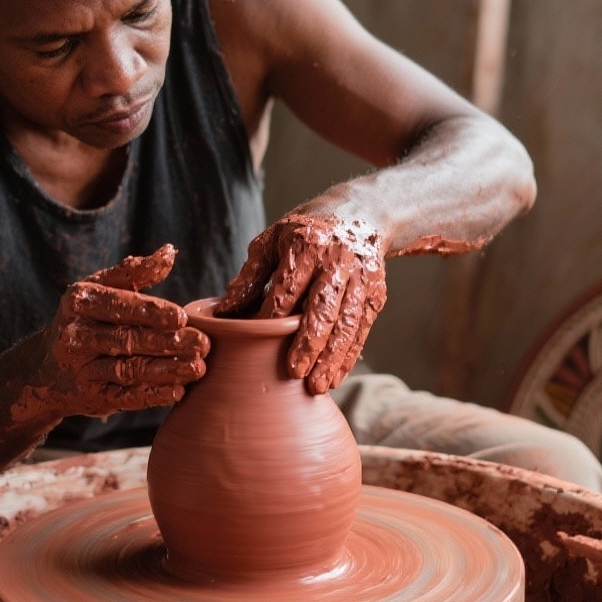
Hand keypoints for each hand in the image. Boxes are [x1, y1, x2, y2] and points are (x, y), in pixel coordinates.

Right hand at [8, 245, 209, 428]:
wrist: (48, 367)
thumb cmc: (87, 318)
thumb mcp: (101, 288)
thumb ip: (135, 272)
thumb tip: (168, 252)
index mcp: (80, 301)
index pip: (119, 306)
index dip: (152, 312)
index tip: (182, 317)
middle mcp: (75, 336)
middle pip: (127, 339)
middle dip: (168, 342)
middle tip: (201, 343)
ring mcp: (82, 369)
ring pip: (129, 370)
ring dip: (166, 370)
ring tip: (197, 367)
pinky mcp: (92, 397)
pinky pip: (124, 397)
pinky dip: (152, 395)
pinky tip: (177, 391)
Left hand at [217, 214, 385, 394]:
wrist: (360, 214)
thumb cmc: (305, 232)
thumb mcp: (272, 241)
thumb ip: (251, 275)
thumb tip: (225, 311)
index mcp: (306, 245)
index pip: (287, 287)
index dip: (270, 316)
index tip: (253, 341)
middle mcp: (337, 261)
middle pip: (322, 307)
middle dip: (309, 342)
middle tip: (295, 372)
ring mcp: (360, 278)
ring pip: (347, 323)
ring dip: (332, 357)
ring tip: (317, 386)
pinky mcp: (376, 293)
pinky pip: (362, 329)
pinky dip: (349, 355)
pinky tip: (335, 376)